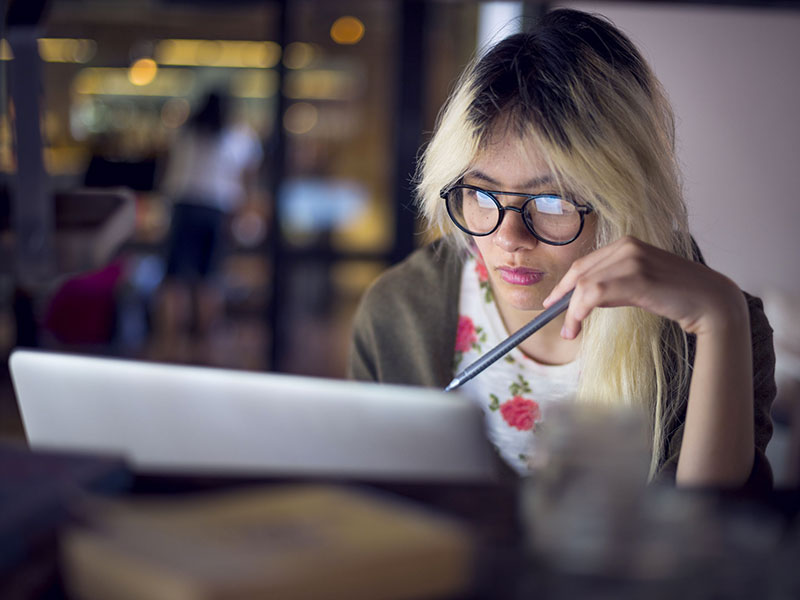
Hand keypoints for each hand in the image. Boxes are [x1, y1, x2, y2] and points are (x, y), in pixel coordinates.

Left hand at [542, 236, 747, 338]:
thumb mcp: (639, 283)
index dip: (564, 283)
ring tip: (569, 332)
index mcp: (626, 244)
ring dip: (572, 311)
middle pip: (580, 273)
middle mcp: (626, 246)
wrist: (711, 301)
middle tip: (558, 324)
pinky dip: (580, 311)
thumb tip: (585, 299)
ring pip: (585, 284)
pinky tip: (578, 326)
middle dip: (563, 299)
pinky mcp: (636, 276)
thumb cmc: (676, 296)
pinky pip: (594, 294)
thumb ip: (614, 284)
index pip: (584, 263)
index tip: (552, 302)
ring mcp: (632, 259)